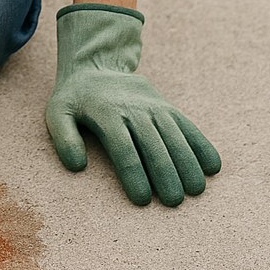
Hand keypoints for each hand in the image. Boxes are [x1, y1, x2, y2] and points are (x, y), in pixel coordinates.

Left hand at [45, 4, 220, 205]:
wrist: (96, 67)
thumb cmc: (76, 100)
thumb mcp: (57, 113)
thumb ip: (64, 139)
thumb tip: (77, 166)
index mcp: (105, 113)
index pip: (123, 148)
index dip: (134, 175)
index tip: (142, 200)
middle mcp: (133, 109)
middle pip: (153, 145)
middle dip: (165, 174)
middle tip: (174, 202)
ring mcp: (154, 106)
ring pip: (175, 136)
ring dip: (188, 163)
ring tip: (196, 190)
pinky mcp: (167, 106)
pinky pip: (188, 126)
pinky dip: (201, 144)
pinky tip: (212, 166)